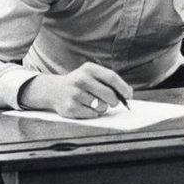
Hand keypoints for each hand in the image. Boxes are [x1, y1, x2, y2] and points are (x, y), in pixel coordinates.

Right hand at [18, 62, 132, 118]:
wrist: (54, 90)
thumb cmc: (81, 84)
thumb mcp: (91, 75)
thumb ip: (109, 82)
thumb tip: (128, 95)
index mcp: (89, 69)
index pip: (112, 77)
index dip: (123, 88)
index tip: (129, 95)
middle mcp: (81, 79)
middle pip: (109, 94)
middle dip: (115, 101)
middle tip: (113, 102)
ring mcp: (75, 94)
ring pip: (102, 106)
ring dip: (102, 107)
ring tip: (93, 102)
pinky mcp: (71, 108)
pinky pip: (92, 115)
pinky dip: (93, 113)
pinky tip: (85, 107)